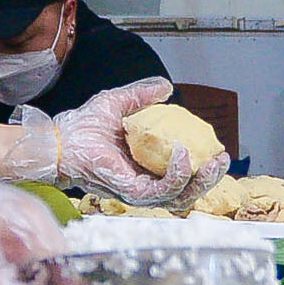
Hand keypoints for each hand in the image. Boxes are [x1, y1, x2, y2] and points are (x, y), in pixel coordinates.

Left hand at [52, 77, 223, 205]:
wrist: (61, 138)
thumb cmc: (84, 126)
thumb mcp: (120, 103)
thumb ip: (144, 96)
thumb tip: (167, 88)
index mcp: (146, 167)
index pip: (181, 175)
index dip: (202, 167)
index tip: (218, 150)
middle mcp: (144, 183)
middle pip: (186, 192)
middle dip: (209, 179)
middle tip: (222, 160)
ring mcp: (137, 190)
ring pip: (178, 196)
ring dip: (199, 180)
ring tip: (212, 162)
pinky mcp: (129, 190)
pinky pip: (160, 189)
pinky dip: (175, 173)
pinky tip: (181, 152)